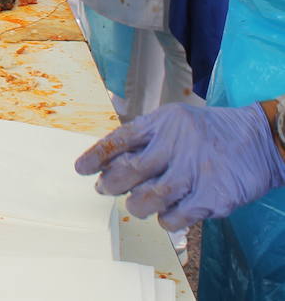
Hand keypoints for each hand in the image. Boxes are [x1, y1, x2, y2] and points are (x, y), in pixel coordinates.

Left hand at [75, 103, 284, 231]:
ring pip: (148, 198)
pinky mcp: (212, 197)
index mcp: (163, 123)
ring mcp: (194, 172)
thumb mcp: (175, 121)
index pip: (119, 139)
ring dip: (135, 206)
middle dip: (110, 185)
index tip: (80, 169)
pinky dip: (165, 219)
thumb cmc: (209, 133)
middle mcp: (176, 146)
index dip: (96, 156)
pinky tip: (166, 214)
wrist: (260, 140)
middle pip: (129, 171)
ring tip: (136, 204)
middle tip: (103, 189)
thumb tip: (109, 161)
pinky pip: (174, 217)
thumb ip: (146, 137)